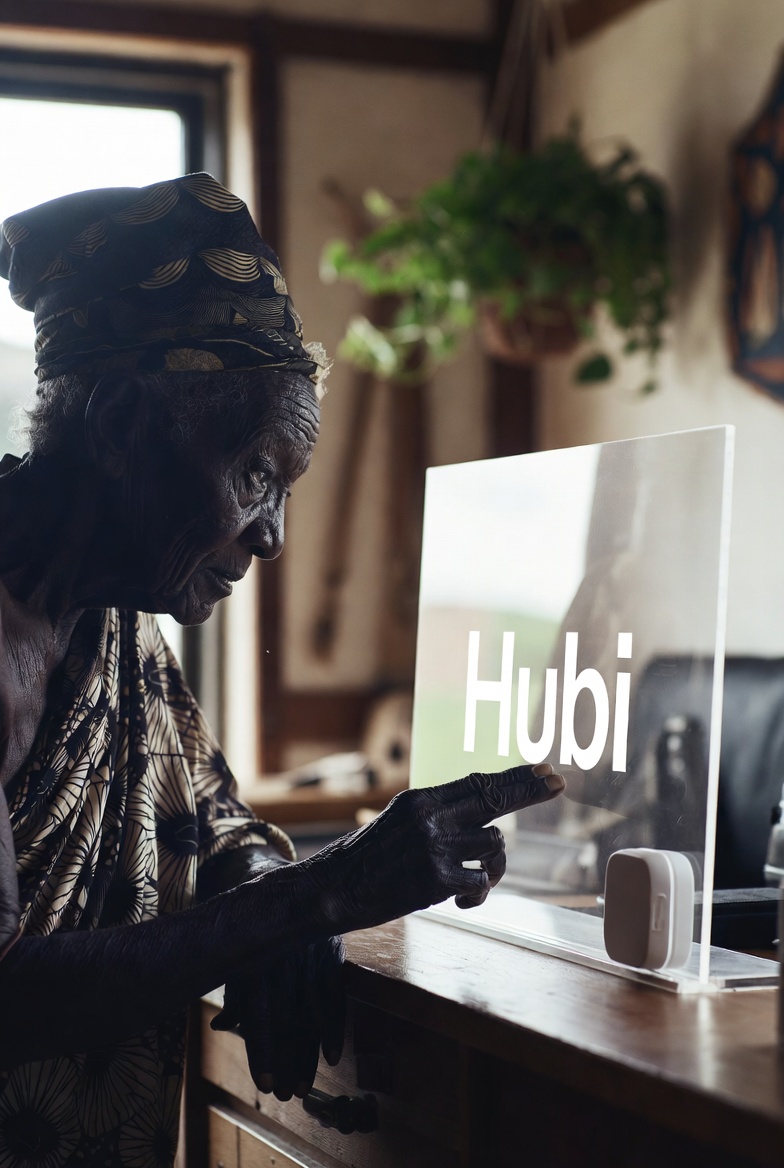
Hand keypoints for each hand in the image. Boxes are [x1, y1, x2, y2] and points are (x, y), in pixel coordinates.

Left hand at [211, 935, 344, 1101]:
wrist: (286, 881)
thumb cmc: (253, 926)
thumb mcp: (239, 954)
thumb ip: (235, 991)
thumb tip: (222, 1027)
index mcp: (256, 960)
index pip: (260, 1015)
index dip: (263, 1051)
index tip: (265, 1084)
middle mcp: (285, 960)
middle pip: (288, 1021)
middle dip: (287, 1061)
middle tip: (286, 1095)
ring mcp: (311, 956)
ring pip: (312, 1014)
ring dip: (309, 1054)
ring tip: (303, 1087)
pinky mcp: (333, 953)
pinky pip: (335, 995)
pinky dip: (335, 1027)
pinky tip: (333, 1057)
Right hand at [293, 763, 564, 934]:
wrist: (333, 888)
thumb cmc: (368, 857)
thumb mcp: (400, 820)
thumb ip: (438, 814)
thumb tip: (483, 811)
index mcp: (421, 799)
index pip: (478, 783)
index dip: (516, 777)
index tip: (544, 769)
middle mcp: (431, 818)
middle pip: (495, 800)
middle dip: (530, 791)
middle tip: (558, 781)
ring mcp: (436, 848)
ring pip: (493, 846)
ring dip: (492, 865)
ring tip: (472, 878)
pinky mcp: (438, 880)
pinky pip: (480, 882)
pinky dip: (476, 892)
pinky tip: (460, 897)